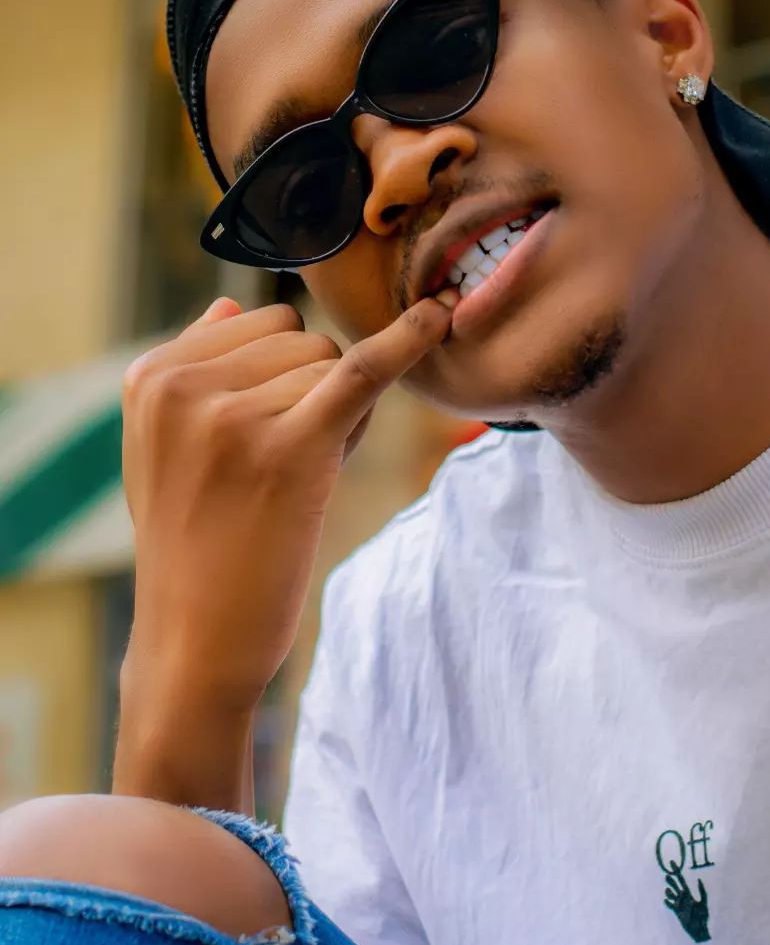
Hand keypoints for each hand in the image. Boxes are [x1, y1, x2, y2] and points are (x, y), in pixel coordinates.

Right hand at [119, 292, 455, 712]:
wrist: (196, 640)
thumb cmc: (195, 544)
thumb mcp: (166, 450)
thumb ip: (198, 371)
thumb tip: (231, 304)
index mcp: (152, 376)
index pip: (261, 325)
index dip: (285, 377)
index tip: (260, 439)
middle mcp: (182, 387)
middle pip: (303, 342)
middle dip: (313, 394)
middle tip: (279, 469)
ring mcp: (232, 415)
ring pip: (333, 367)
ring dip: (337, 418)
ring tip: (293, 482)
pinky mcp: (290, 449)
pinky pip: (361, 372)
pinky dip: (407, 340)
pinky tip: (442, 313)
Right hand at [663, 869, 709, 943]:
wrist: (700, 930)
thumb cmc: (703, 917)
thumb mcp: (704, 903)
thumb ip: (702, 892)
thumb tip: (698, 879)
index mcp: (688, 894)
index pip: (681, 880)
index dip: (677, 872)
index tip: (672, 863)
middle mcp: (682, 898)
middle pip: (675, 886)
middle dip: (671, 881)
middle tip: (667, 876)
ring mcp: (679, 905)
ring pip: (671, 895)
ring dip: (669, 892)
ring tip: (668, 890)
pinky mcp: (677, 912)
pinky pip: (670, 905)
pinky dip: (667, 902)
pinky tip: (666, 900)